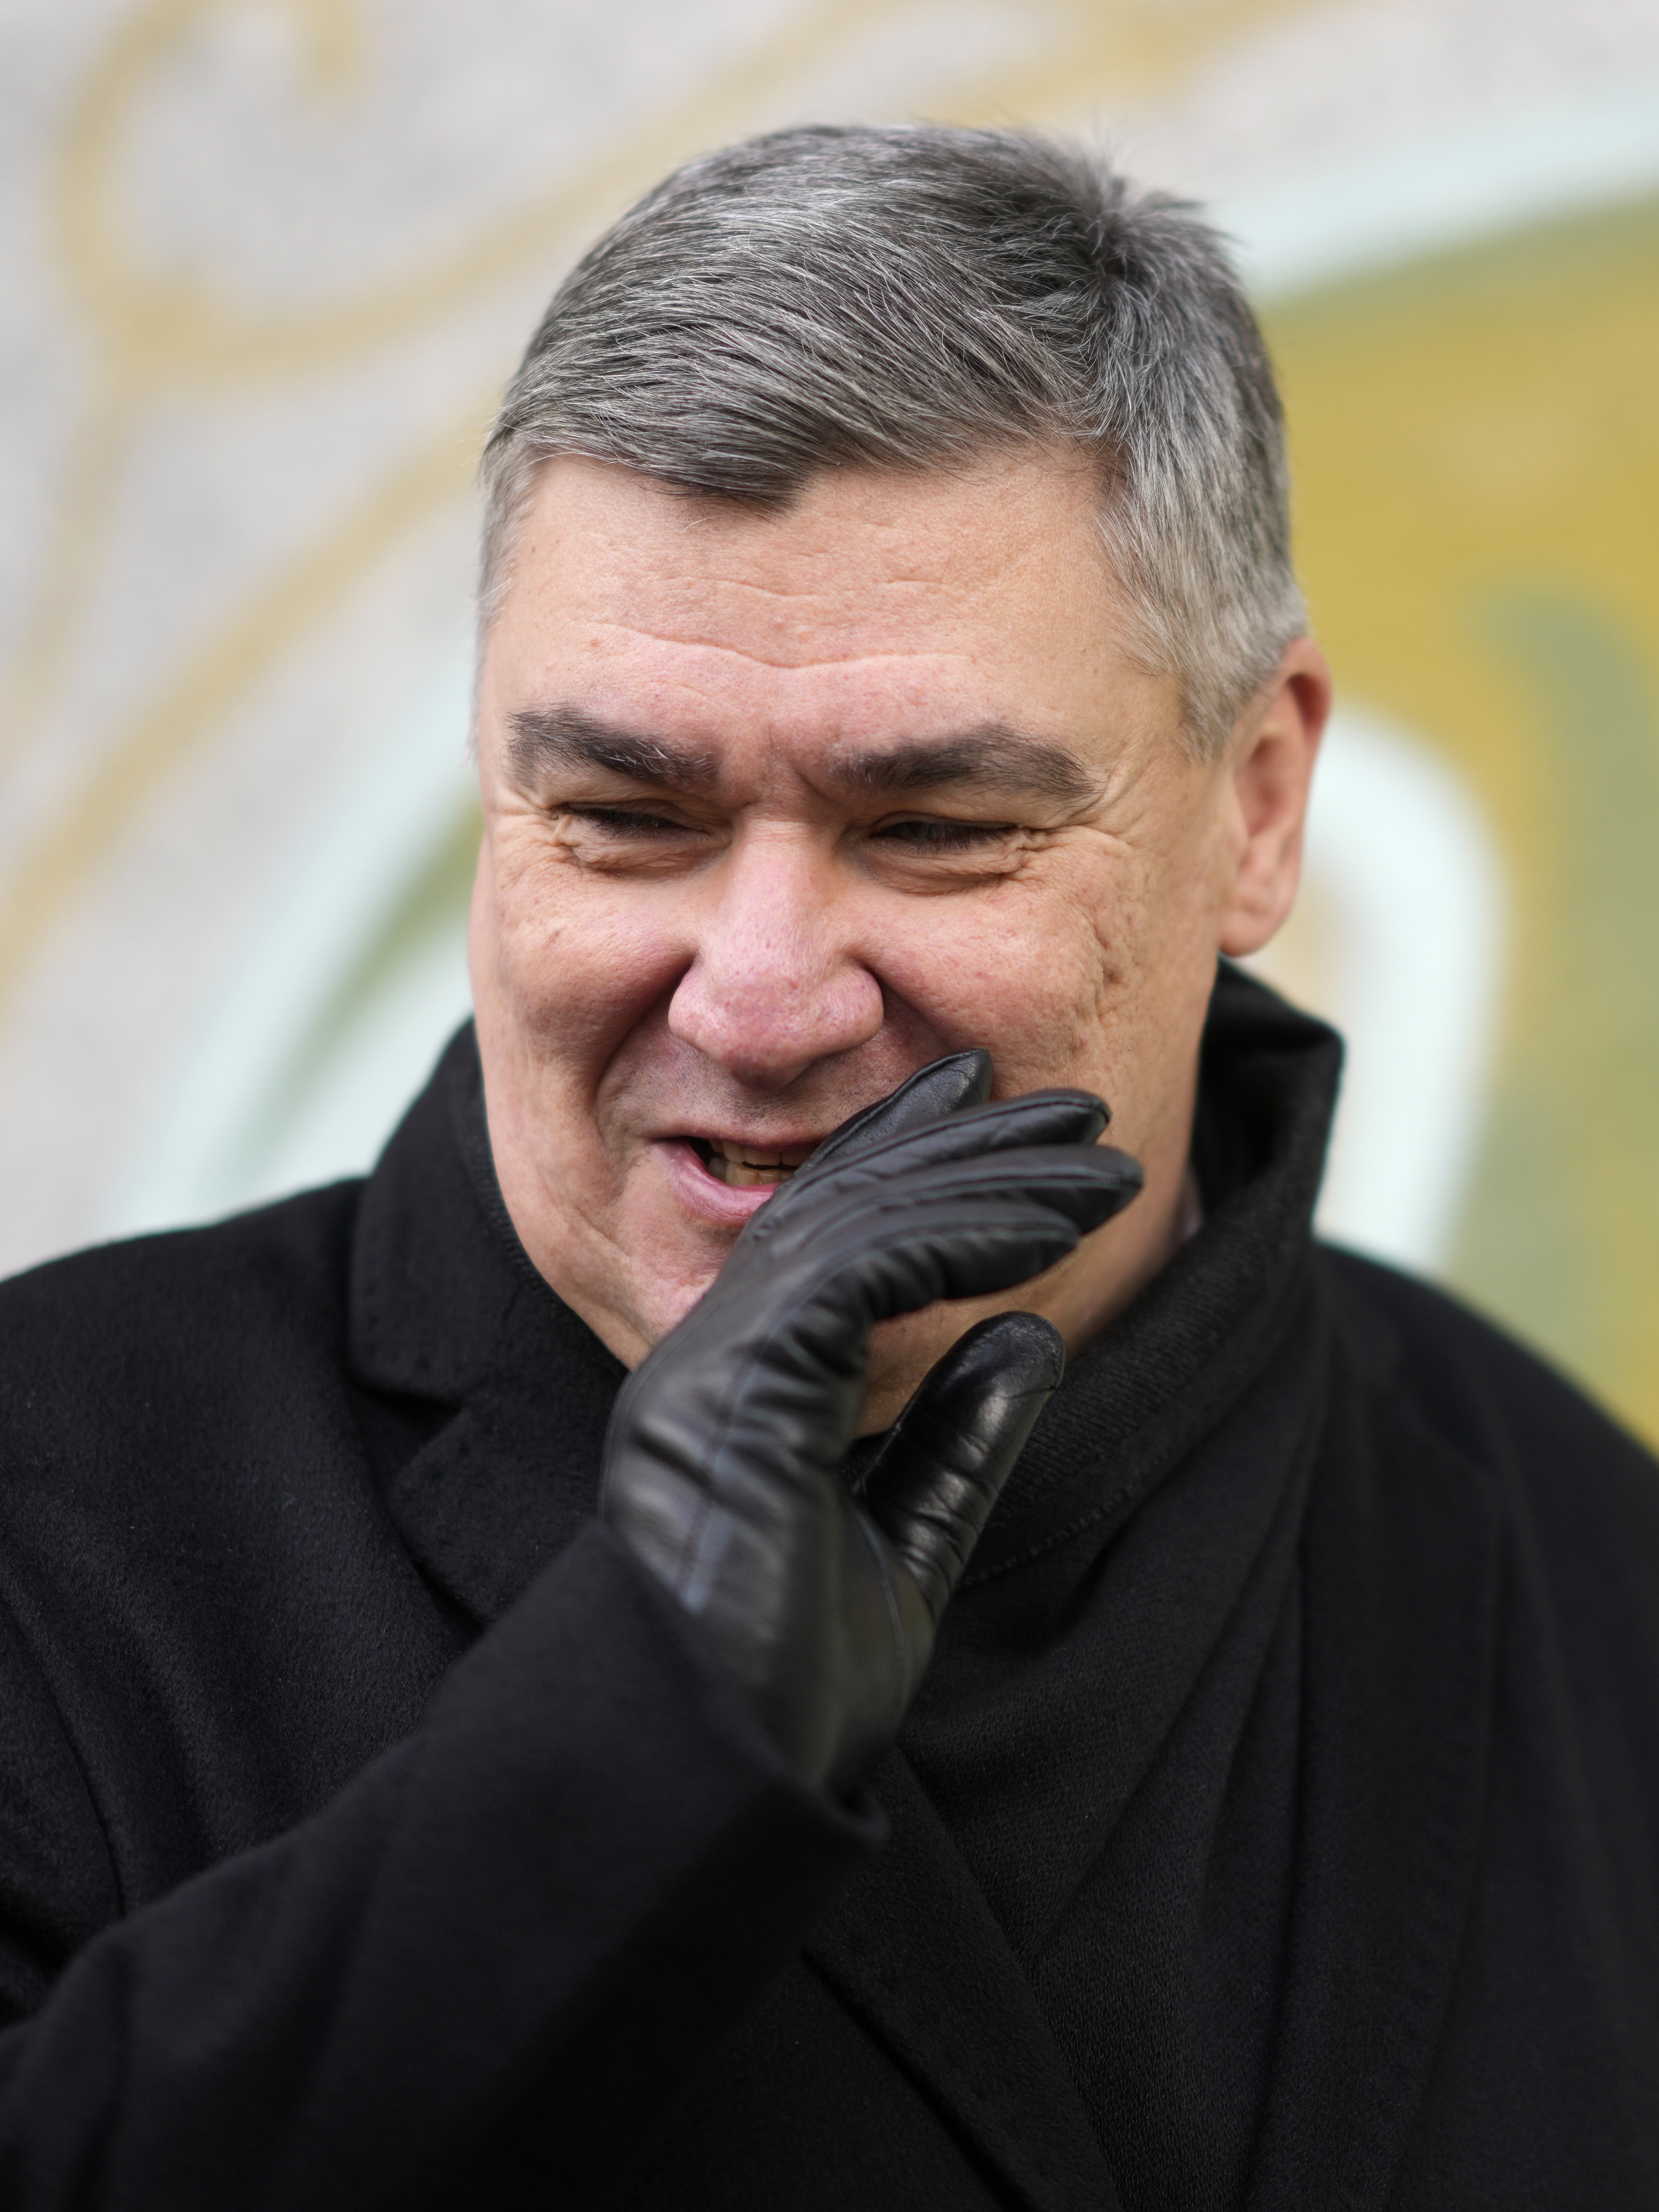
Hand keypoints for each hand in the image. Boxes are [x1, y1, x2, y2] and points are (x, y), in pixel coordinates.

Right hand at [600, 1052, 1141, 1794]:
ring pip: (857, 1222)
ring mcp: (711, 1366)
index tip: (990, 1106)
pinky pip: (863, 1271)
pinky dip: (964, 1236)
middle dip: (964, 1143)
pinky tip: (1051, 1230)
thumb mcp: (901, 1553)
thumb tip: (1034, 1337)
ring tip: (1098, 1159)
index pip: (826, 1235)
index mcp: (735, 1389)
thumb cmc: (785, 1695)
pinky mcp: (736, 1385)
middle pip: (843, 1205)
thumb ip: (957, 1444)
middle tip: (1075, 1110)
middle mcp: (708, 1355)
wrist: (716, 1779)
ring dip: (987, 1178)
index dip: (907, 1155)